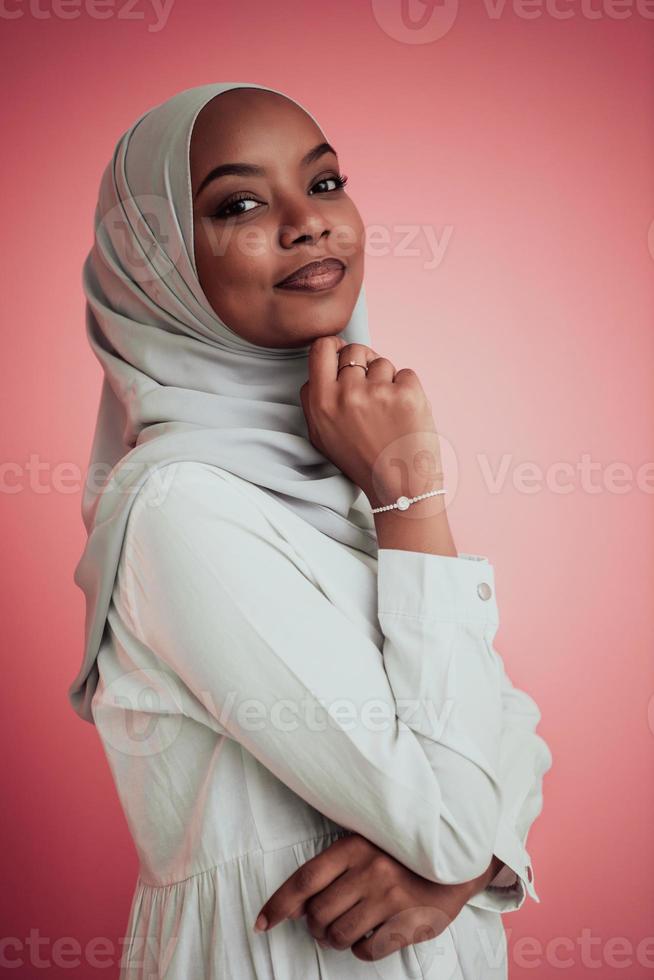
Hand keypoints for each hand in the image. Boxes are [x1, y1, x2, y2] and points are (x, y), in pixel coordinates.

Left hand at [253, 834, 495, 962]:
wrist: (455, 855)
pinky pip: (368, 950)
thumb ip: (331, 869)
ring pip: (339, 935)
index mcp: (353, 847)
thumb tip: (293, 904)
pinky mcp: (408, 922)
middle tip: (325, 922)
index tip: (262, 923)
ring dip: (336, 939)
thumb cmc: (399, 851)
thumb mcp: (365, 843)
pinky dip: (362, 949)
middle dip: (315, 925)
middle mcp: (369, 870)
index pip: (304, 881)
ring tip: (348, 928)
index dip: (278, 905)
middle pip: (317, 915)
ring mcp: (389, 897)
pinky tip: (372, 935)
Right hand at [299, 336, 440, 508]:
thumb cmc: (361, 462)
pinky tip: (403, 414)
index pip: (322, 347)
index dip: (335, 347)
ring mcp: (378, 392)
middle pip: (355, 350)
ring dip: (387, 380)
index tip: (344, 357)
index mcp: (321, 402)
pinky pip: (406, 373)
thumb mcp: (321, 436)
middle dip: (364, 365)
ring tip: (387, 412)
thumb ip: (314, 400)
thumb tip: (321, 365)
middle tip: (371, 392)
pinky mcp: (408, 394)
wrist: (400, 488)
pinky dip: (407, 389)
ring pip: (382, 362)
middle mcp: (347, 393)